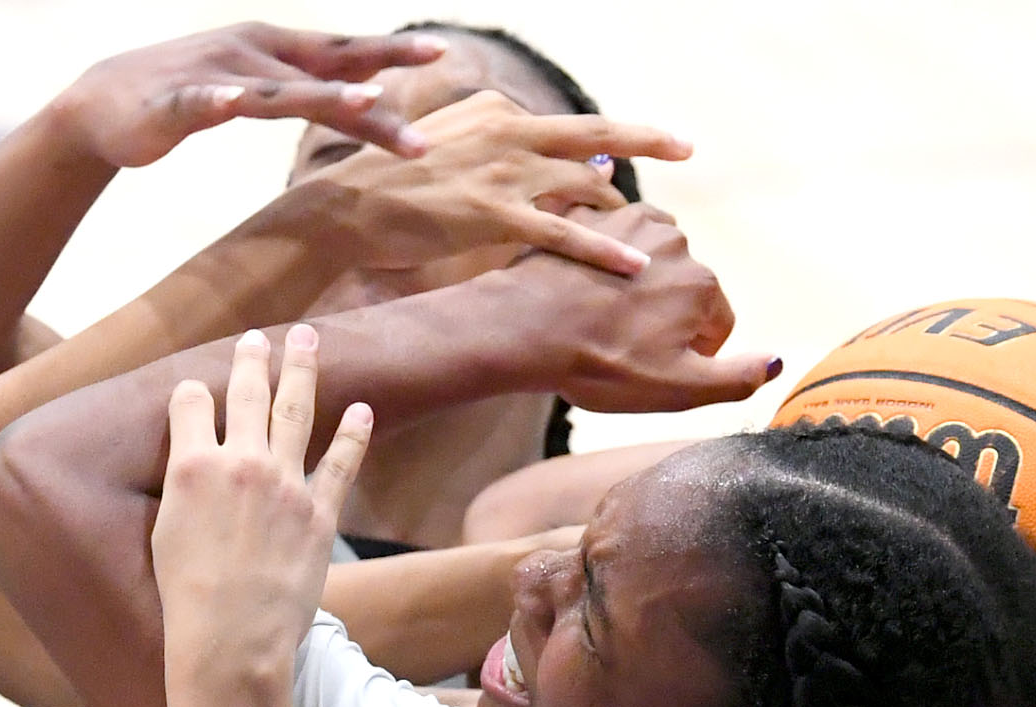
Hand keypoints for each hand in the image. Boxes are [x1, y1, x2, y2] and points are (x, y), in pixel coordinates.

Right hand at [52, 24, 448, 169]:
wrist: (100, 104)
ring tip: (364, 101)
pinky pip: (200, 104)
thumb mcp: (256, 90)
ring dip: (321, 94)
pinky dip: (217, 102)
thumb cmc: (189, 95)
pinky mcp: (175, 105)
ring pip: (276, 89)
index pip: (341, 52)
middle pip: (325, 65)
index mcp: (272, 50)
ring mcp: (214, 76)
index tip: (441, 53)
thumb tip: (365, 104)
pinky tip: (232, 102)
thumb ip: (305, 92)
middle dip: (380, 69)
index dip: (389, 52)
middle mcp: (250, 54)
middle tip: (434, 64)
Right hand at [153, 326, 368, 677]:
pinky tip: (361, 410)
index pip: (191, 401)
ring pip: (296, 410)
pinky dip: (353, 434)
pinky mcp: (318, 513)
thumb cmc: (187, 598)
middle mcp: (240, 464)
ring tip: (308, 339)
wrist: (231, 640)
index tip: (197, 394)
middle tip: (259, 337)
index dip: (192, 394)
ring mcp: (284, 485)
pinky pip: (340, 463)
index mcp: (191, 466)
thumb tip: (194, 466)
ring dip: (302, 370)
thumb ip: (184, 487)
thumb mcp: (165, 532)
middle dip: (253, 359)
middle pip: (248, 393)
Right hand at [306, 91, 691, 276]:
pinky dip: (602, 250)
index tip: (626, 157)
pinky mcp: (495, 213)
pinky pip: (563, 234)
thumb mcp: (448, 150)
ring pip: (583, 187)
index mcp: (497, 112)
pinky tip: (633, 265)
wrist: (350, 209)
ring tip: (653, 237)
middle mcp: (508, 131)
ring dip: (620, 213)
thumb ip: (499, 152)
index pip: (562, 129)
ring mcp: (504, 171)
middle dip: (645, 139)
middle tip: (686, 146)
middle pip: (592, 134)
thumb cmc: (392, 188)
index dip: (597, 147)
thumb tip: (543, 158)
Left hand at [483, 203, 777, 411]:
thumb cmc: (600, 365)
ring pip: (650, 256)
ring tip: (600, 312)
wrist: (525, 329)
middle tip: (622, 343)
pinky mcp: (588, 213)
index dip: (692, 353)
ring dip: (636, 280)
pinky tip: (584, 276)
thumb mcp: (676, 389)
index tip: (657, 366)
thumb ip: (734, 378)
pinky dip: (604, 250)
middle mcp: (676, 240)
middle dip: (663, 314)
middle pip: (684, 286)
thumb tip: (776, 361)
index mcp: (702, 284)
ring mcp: (630, 220)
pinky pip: (609, 229)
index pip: (717, 324)